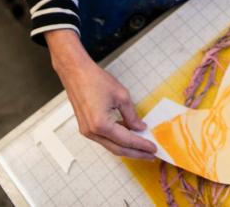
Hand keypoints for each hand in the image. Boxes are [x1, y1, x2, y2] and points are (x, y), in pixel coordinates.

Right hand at [47, 30, 156, 159]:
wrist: (75, 73)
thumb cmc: (96, 80)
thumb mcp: (121, 96)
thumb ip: (132, 115)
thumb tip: (139, 128)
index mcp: (101, 124)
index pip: (126, 140)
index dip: (141, 145)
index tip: (153, 149)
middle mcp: (92, 132)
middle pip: (117, 149)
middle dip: (136, 153)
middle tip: (150, 155)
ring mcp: (87, 131)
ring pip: (110, 146)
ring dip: (127, 148)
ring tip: (142, 148)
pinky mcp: (85, 128)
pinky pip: (104, 139)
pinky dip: (117, 139)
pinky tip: (129, 136)